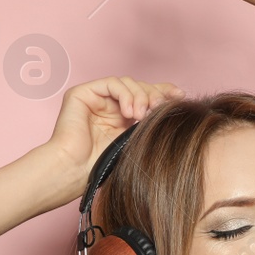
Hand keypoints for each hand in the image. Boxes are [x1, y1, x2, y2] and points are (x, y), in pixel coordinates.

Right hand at [45, 76, 184, 193]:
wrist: (74, 171)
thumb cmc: (101, 165)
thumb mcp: (135, 140)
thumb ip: (149, 123)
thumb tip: (175, 105)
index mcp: (121, 117)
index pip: (145, 96)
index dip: (163, 92)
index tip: (180, 96)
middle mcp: (109, 105)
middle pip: (138, 87)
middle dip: (153, 95)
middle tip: (160, 109)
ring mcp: (95, 98)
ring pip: (126, 83)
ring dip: (140, 96)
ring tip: (141, 116)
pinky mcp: (81, 93)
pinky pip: (111, 83)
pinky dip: (125, 94)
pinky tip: (130, 111)